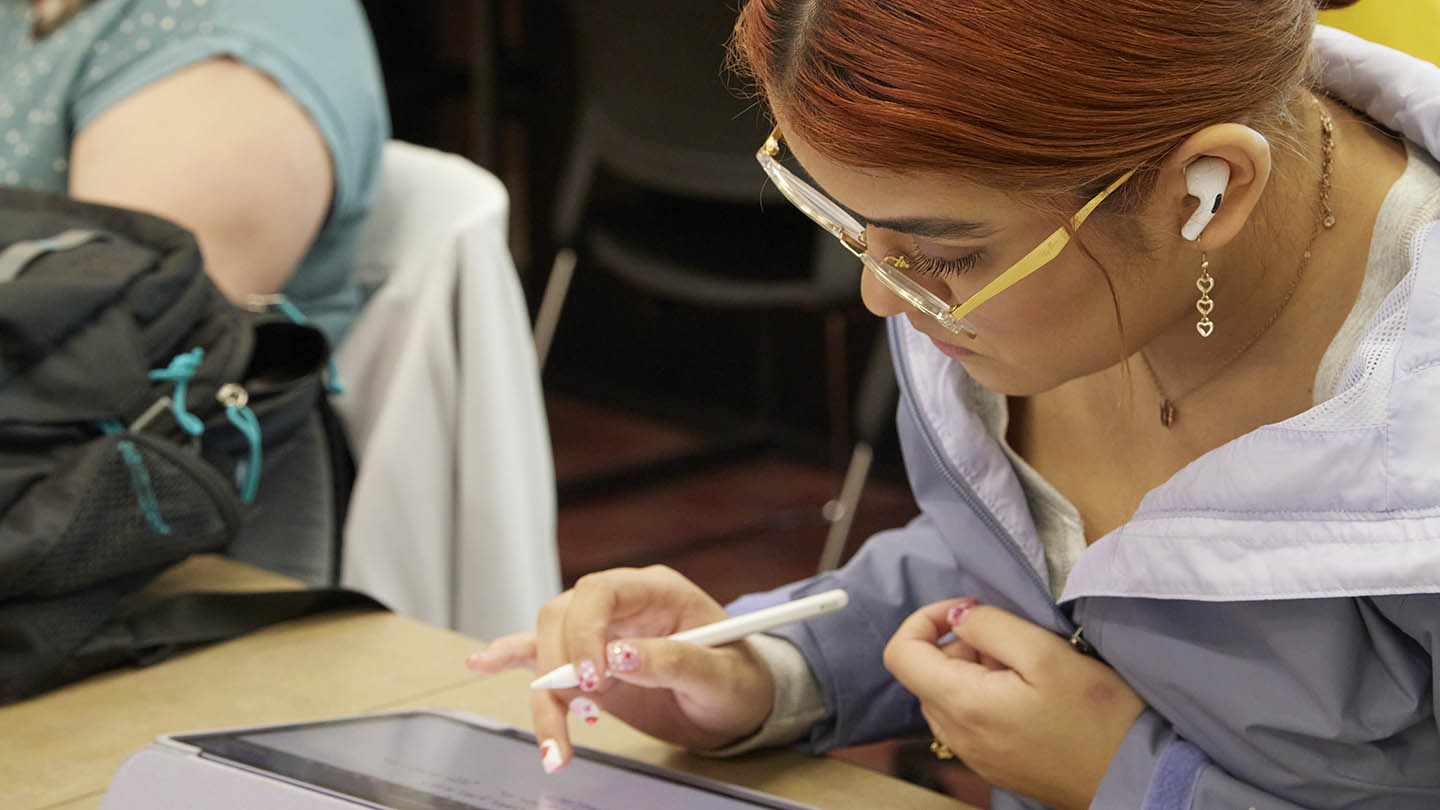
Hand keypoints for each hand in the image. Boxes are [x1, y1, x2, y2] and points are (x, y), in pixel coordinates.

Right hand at [466, 566, 774, 771]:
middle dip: (557, 670)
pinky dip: (510, 657)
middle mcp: (622, 605)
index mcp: (657, 591)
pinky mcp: (586, 660)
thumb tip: (619, 657)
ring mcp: (600, 631)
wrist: (737, 703)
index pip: (600, 591)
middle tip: (577, 718)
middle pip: (562, 617)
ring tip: (555, 745)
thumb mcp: (719, 674)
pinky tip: (482, 663)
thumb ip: (672, 661)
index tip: (591, 680)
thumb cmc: (737, 680)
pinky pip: (540, 651)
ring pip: (545, 643)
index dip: (585, 631)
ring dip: (540, 692)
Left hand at [883, 599, 1144, 809]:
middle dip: (961, 644)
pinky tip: (1031, 695)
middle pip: (925, 671)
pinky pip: (968, 717)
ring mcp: (972, 754)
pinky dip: (986, 694)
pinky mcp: (993, 762)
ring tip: (1028, 669)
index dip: (926, 619)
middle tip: (1014, 642)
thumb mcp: (1045, 652)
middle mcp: (955, 735)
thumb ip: (991, 627)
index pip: (900, 653)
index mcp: (960, 704)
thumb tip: (958, 616)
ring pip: (947, 693)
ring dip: (976, 669)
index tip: (968, 611)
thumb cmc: (1097, 716)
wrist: (1134, 778)